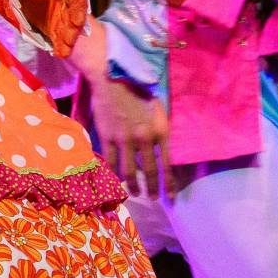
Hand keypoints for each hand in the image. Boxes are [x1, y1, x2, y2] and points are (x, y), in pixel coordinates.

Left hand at [17, 0, 87, 57]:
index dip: (78, 10)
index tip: (78, 21)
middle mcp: (69, 2)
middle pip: (74, 17)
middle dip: (73, 30)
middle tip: (69, 40)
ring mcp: (62, 14)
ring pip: (67, 29)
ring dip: (66, 41)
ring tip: (64, 52)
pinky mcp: (53, 24)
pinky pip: (56, 36)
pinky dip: (58, 45)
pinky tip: (58, 53)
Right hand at [88, 70, 169, 199]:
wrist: (113, 79)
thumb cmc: (138, 91)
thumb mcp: (157, 110)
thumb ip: (159, 131)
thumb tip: (160, 151)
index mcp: (160, 131)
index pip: (166, 164)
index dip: (168, 183)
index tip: (170, 197)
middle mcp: (144, 138)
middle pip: (148, 171)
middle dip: (152, 189)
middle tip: (152, 199)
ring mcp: (124, 139)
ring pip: (129, 170)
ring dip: (133, 186)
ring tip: (135, 193)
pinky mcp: (107, 137)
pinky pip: (110, 161)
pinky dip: (113, 173)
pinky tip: (115, 180)